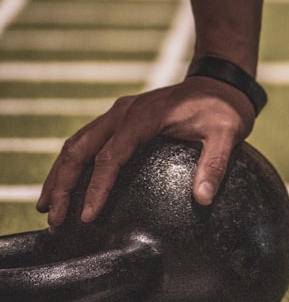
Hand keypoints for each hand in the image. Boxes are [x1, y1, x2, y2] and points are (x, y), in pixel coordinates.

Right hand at [36, 77, 255, 225]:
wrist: (220, 82)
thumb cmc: (223, 109)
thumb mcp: (227, 134)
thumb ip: (215, 165)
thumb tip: (204, 199)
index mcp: (144, 117)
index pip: (111, 156)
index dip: (97, 187)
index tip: (88, 216)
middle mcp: (124, 112)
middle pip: (80, 148)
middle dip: (62, 184)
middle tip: (55, 219)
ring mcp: (119, 113)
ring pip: (76, 143)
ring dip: (60, 175)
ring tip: (47, 208)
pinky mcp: (121, 119)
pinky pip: (88, 141)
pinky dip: (72, 163)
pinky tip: (66, 186)